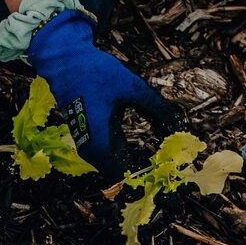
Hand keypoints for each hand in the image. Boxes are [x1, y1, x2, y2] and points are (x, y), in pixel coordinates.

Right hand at [27, 10, 180, 176]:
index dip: (144, 180)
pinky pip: (109, 156)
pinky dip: (125, 155)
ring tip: (157, 161)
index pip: (124, 177)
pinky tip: (140, 149)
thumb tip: (179, 124)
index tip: (165, 180)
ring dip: (134, 165)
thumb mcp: (132, 88)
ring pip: (114, 166)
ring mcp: (88, 147)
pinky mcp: (89, 140)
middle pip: (119, 176)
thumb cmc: (96, 74)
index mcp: (101, 143)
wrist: (66, 64)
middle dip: (142, 174)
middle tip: (167, 172)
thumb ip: (156, 107)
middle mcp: (92, 151)